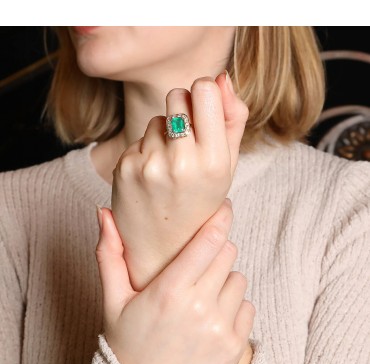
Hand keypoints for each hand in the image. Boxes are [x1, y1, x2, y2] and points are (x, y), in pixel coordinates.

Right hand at [95, 199, 254, 363]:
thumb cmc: (127, 346)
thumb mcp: (113, 301)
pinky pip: (247, 306)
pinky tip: (212, 315)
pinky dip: (234, 305)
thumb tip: (104, 213)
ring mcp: (221, 328)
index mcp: (170, 292)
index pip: (208, 241)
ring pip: (239, 278)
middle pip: (227, 253)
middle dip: (216, 249)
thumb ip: (110, 254)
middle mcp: (200, 308)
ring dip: (225, 278)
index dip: (220, 218)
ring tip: (202, 293)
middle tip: (199, 260)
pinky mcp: (235, 346)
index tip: (224, 206)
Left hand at [111, 70, 248, 290]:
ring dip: (164, 133)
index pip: (204, 89)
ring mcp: (149, 165)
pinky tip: (153, 174)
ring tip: (170, 165)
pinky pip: (139, 138)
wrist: (163, 248)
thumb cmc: (200, 204)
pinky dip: (147, 150)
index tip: (204, 110)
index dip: (204, 94)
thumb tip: (221, 78)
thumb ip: (233, 121)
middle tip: (187, 140)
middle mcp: (181, 162)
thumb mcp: (227, 168)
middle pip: (177, 94)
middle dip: (183, 109)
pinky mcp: (125, 168)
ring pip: (156, 117)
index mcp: (214, 162)